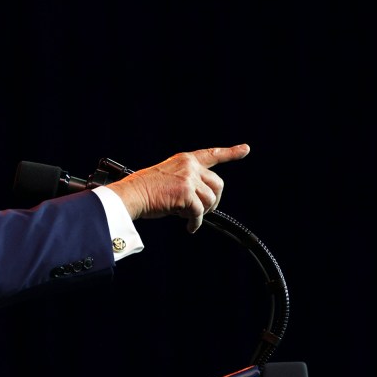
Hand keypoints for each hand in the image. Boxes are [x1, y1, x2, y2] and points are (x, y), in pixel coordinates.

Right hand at [107, 144, 249, 232]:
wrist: (131, 195)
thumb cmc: (144, 190)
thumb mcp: (168, 177)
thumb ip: (186, 181)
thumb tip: (201, 201)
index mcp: (185, 160)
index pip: (212, 154)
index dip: (231, 153)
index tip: (245, 149)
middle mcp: (190, 166)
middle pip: (218, 184)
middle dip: (214, 199)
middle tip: (205, 210)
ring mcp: (189, 179)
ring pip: (210, 200)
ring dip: (203, 212)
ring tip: (189, 218)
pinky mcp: (186, 194)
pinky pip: (199, 212)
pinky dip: (196, 223)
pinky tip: (190, 227)